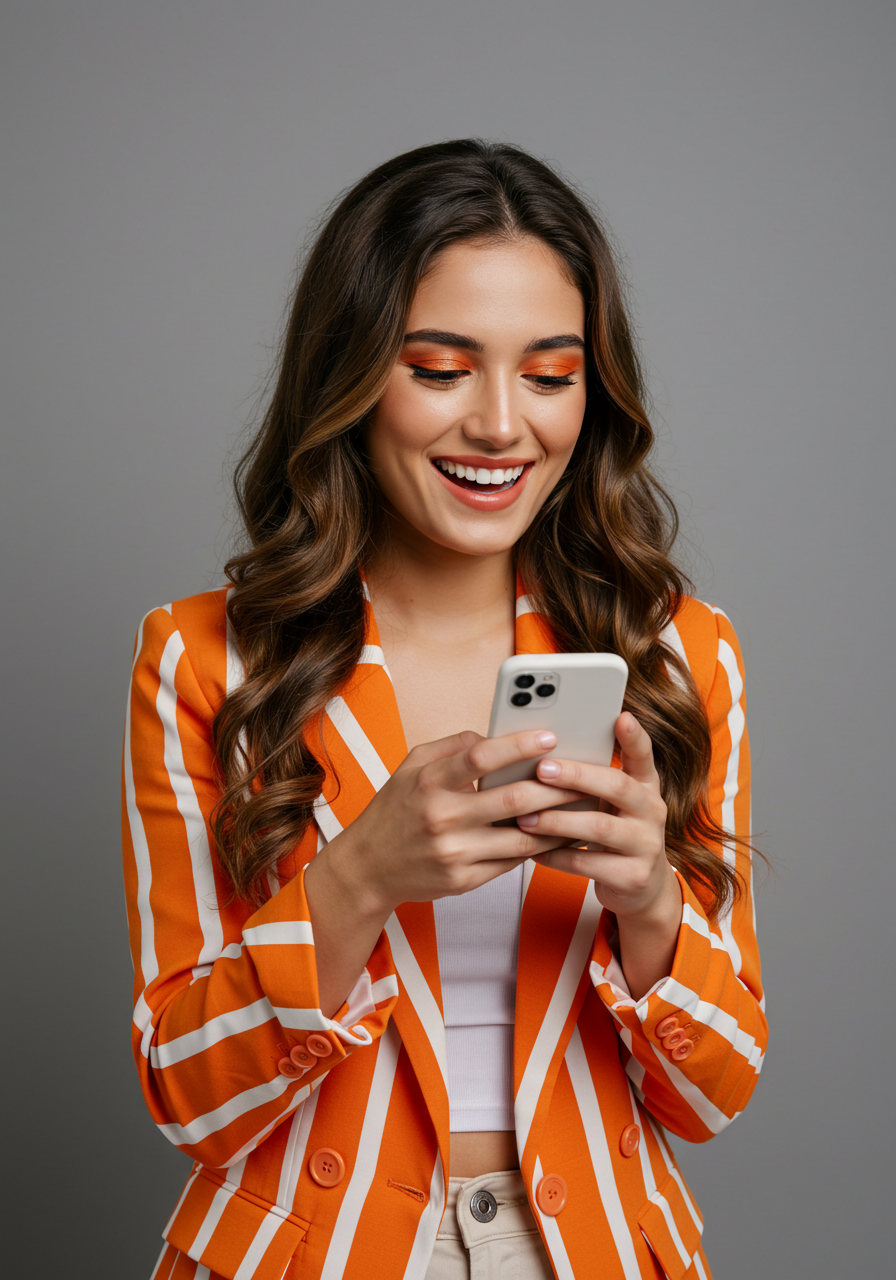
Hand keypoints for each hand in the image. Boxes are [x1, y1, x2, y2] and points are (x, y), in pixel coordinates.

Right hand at [325, 728, 584, 920]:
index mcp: (429, 782)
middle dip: (555, 785)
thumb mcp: (411, 766)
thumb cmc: (395, 810)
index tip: (550, 735)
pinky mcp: (464, 880)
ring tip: (584, 807)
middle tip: (583, 774)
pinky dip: (540, 849)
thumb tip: (494, 735)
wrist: (366, 868)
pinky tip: (560, 836)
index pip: (481, 757)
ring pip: (523, 837)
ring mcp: (454, 852)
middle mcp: (442, 818)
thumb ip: (452, 746)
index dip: (519, 744)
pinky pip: (513, 862)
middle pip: (513, 798)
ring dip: (558, 821)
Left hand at [517, 712, 678, 924]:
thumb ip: (593, 780)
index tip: (622, 716)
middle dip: (578, 776)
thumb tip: (541, 752)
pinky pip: (588, 864)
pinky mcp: (633, 876)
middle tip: (542, 770)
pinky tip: (533, 851)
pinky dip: (556, 857)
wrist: (641, 886)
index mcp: (646, 786)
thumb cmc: (615, 833)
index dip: (635, 737)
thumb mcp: (614, 802)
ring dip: (557, 821)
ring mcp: (646, 845)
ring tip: (525, 818)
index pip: (644, 756)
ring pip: (599, 828)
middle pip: (618, 787)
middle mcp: (652, 811)